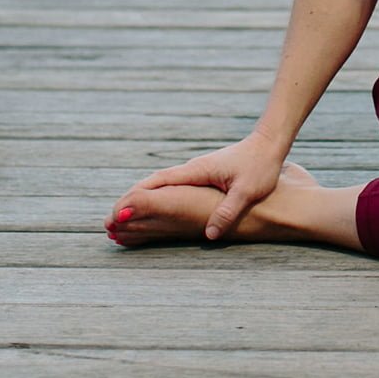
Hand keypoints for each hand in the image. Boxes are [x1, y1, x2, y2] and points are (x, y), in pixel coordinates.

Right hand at [112, 133, 286, 240]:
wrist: (269, 142)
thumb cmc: (261, 165)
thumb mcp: (247, 191)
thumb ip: (228, 211)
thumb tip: (210, 235)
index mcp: (196, 171)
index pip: (158, 184)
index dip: (135, 197)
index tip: (117, 212)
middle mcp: (191, 168)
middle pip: (152, 183)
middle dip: (129, 200)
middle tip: (109, 220)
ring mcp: (195, 170)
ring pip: (159, 183)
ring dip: (139, 197)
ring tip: (121, 215)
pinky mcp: (201, 172)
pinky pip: (170, 184)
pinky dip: (154, 194)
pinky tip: (151, 204)